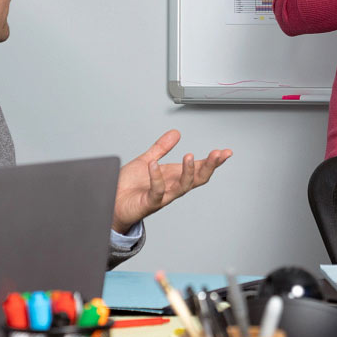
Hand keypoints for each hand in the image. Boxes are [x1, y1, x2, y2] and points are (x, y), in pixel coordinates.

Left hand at [112, 130, 231, 233]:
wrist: (110, 203)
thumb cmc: (128, 186)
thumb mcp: (147, 160)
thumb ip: (162, 148)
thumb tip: (176, 133)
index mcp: (173, 176)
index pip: (198, 168)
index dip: (212, 161)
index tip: (226, 152)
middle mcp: (171, 187)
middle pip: (197, 179)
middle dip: (209, 167)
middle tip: (218, 154)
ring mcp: (162, 196)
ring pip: (182, 187)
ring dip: (188, 172)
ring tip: (189, 156)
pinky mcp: (149, 203)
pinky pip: (157, 192)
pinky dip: (156, 178)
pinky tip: (154, 165)